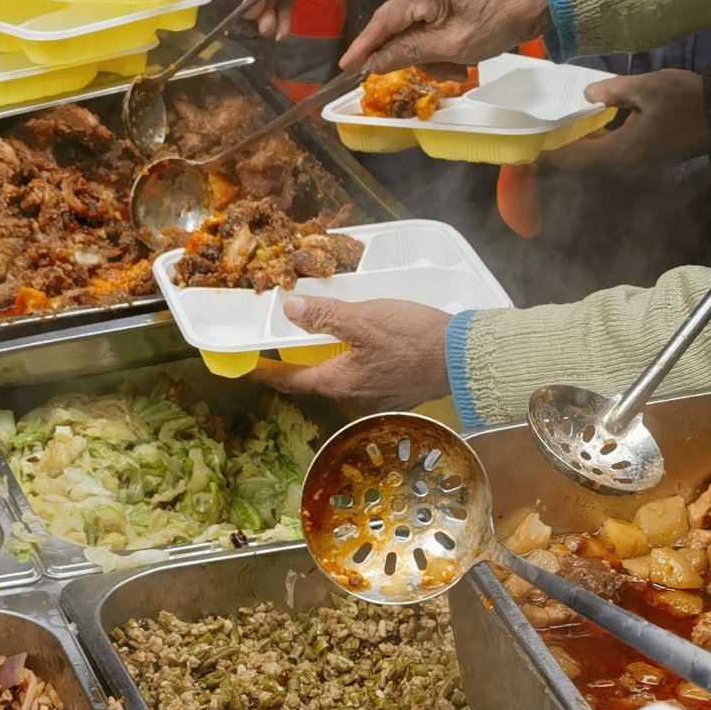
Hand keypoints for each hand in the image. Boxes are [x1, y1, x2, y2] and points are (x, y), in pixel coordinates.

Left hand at [254, 294, 452, 406]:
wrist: (462, 357)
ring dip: (336, 358)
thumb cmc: (412, 338)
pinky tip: (369, 344)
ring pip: (344, 377)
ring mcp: (376, 400)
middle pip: (319, 378)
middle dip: (307, 359)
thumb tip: (291, 309)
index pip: (291, 380)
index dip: (267, 372)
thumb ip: (324, 315)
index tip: (249, 368)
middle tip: (296, 338)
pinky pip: (366, 378)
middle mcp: (353, 398)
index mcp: (338, 382)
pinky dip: (359, 361)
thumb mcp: (363, 318)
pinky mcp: (396, 395)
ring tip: (336, 335)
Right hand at [341, 0, 546, 75]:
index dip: (363, 47)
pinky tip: (459, 58)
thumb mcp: (453, 45)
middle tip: (444, 75)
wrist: (536, 0)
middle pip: (398, 28)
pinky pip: (427, 23)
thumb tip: (375, 62)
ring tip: (459, 69)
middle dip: (417, 57)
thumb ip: (409, 52)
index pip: (383, 21)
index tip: (344, 67)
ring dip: (432, 56)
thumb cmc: (498, 20)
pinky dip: (439, 45)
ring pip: (413, 30)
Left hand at [555, 69, 708, 170]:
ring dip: (581, 144)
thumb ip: (613, 91)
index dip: (552, 152)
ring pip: (598, 158)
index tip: (533, 143)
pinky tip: (593, 124)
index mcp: (621, 152)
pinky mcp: (645, 158)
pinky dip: (598, 141)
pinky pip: (613, 153)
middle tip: (543, 129)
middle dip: (563, 147)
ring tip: (563, 124)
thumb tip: (588, 95)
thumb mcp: (647, 87)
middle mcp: (625, 165)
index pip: (575, 157)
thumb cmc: (686, 100)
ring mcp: (637, 164)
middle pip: (584, 161)